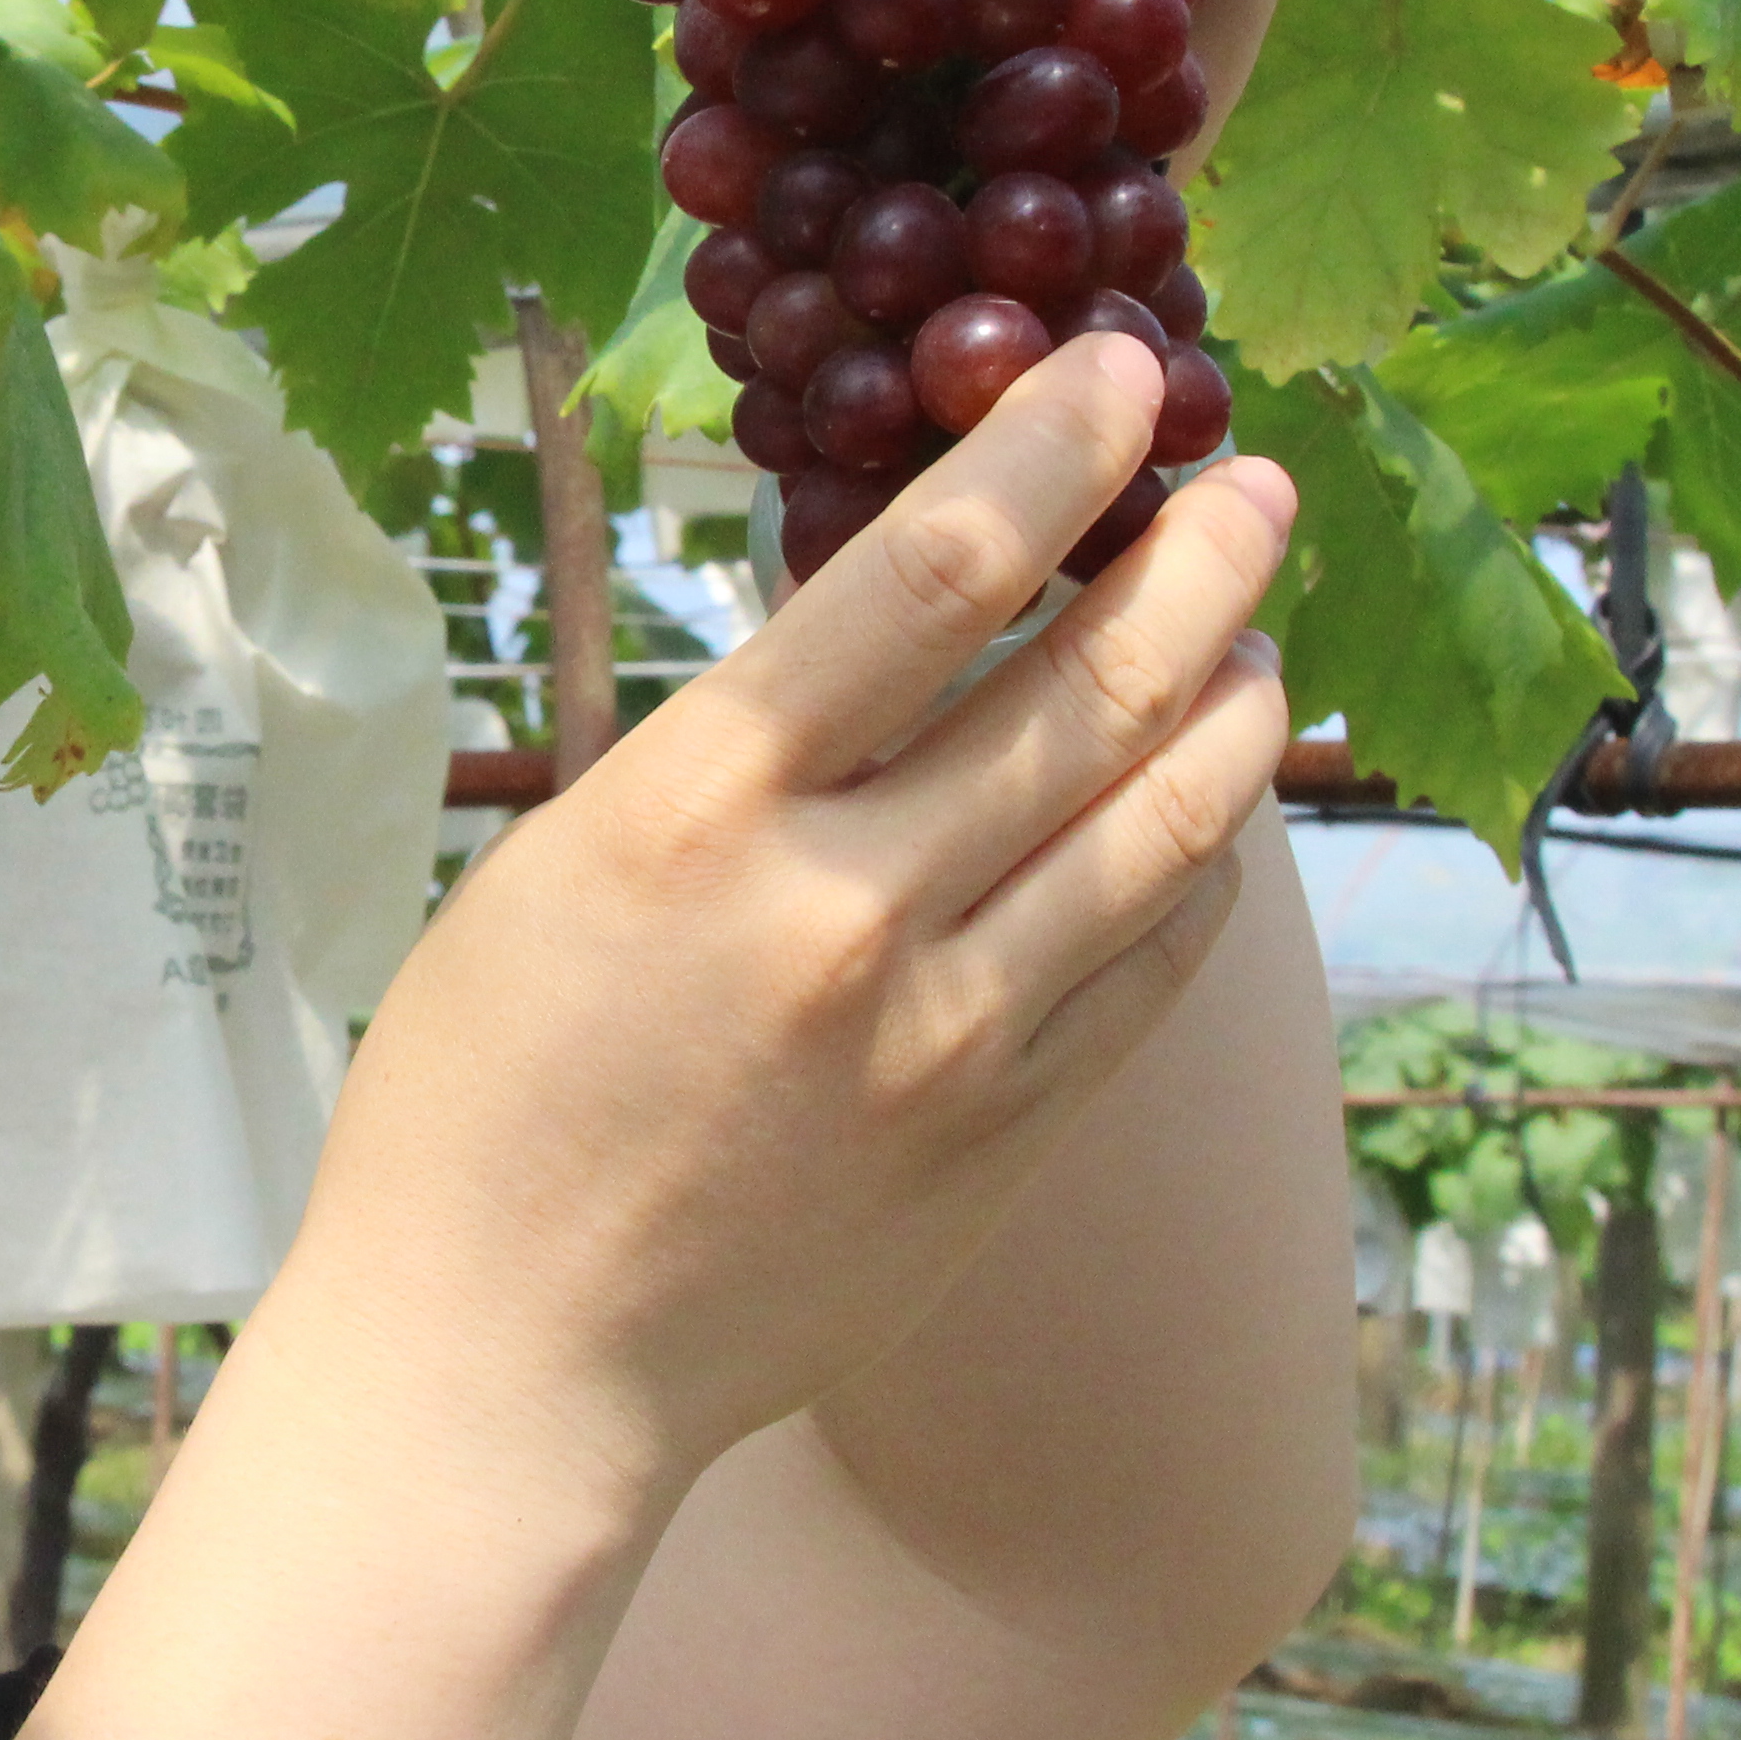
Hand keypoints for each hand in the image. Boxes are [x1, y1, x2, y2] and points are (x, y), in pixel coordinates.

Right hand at [281, 340, 1297, 1492]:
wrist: (506, 1368)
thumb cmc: (479, 1102)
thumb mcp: (558, 868)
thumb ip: (730, 760)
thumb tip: (883, 641)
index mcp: (698, 812)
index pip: (928, 575)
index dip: (1053, 451)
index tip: (1126, 371)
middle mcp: (845, 911)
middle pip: (1087, 688)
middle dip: (1197, 561)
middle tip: (1254, 484)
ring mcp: (947, 1037)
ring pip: (1162, 826)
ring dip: (1235, 704)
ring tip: (1260, 633)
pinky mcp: (1002, 1140)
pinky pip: (1153, 970)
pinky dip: (1204, 866)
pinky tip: (1215, 812)